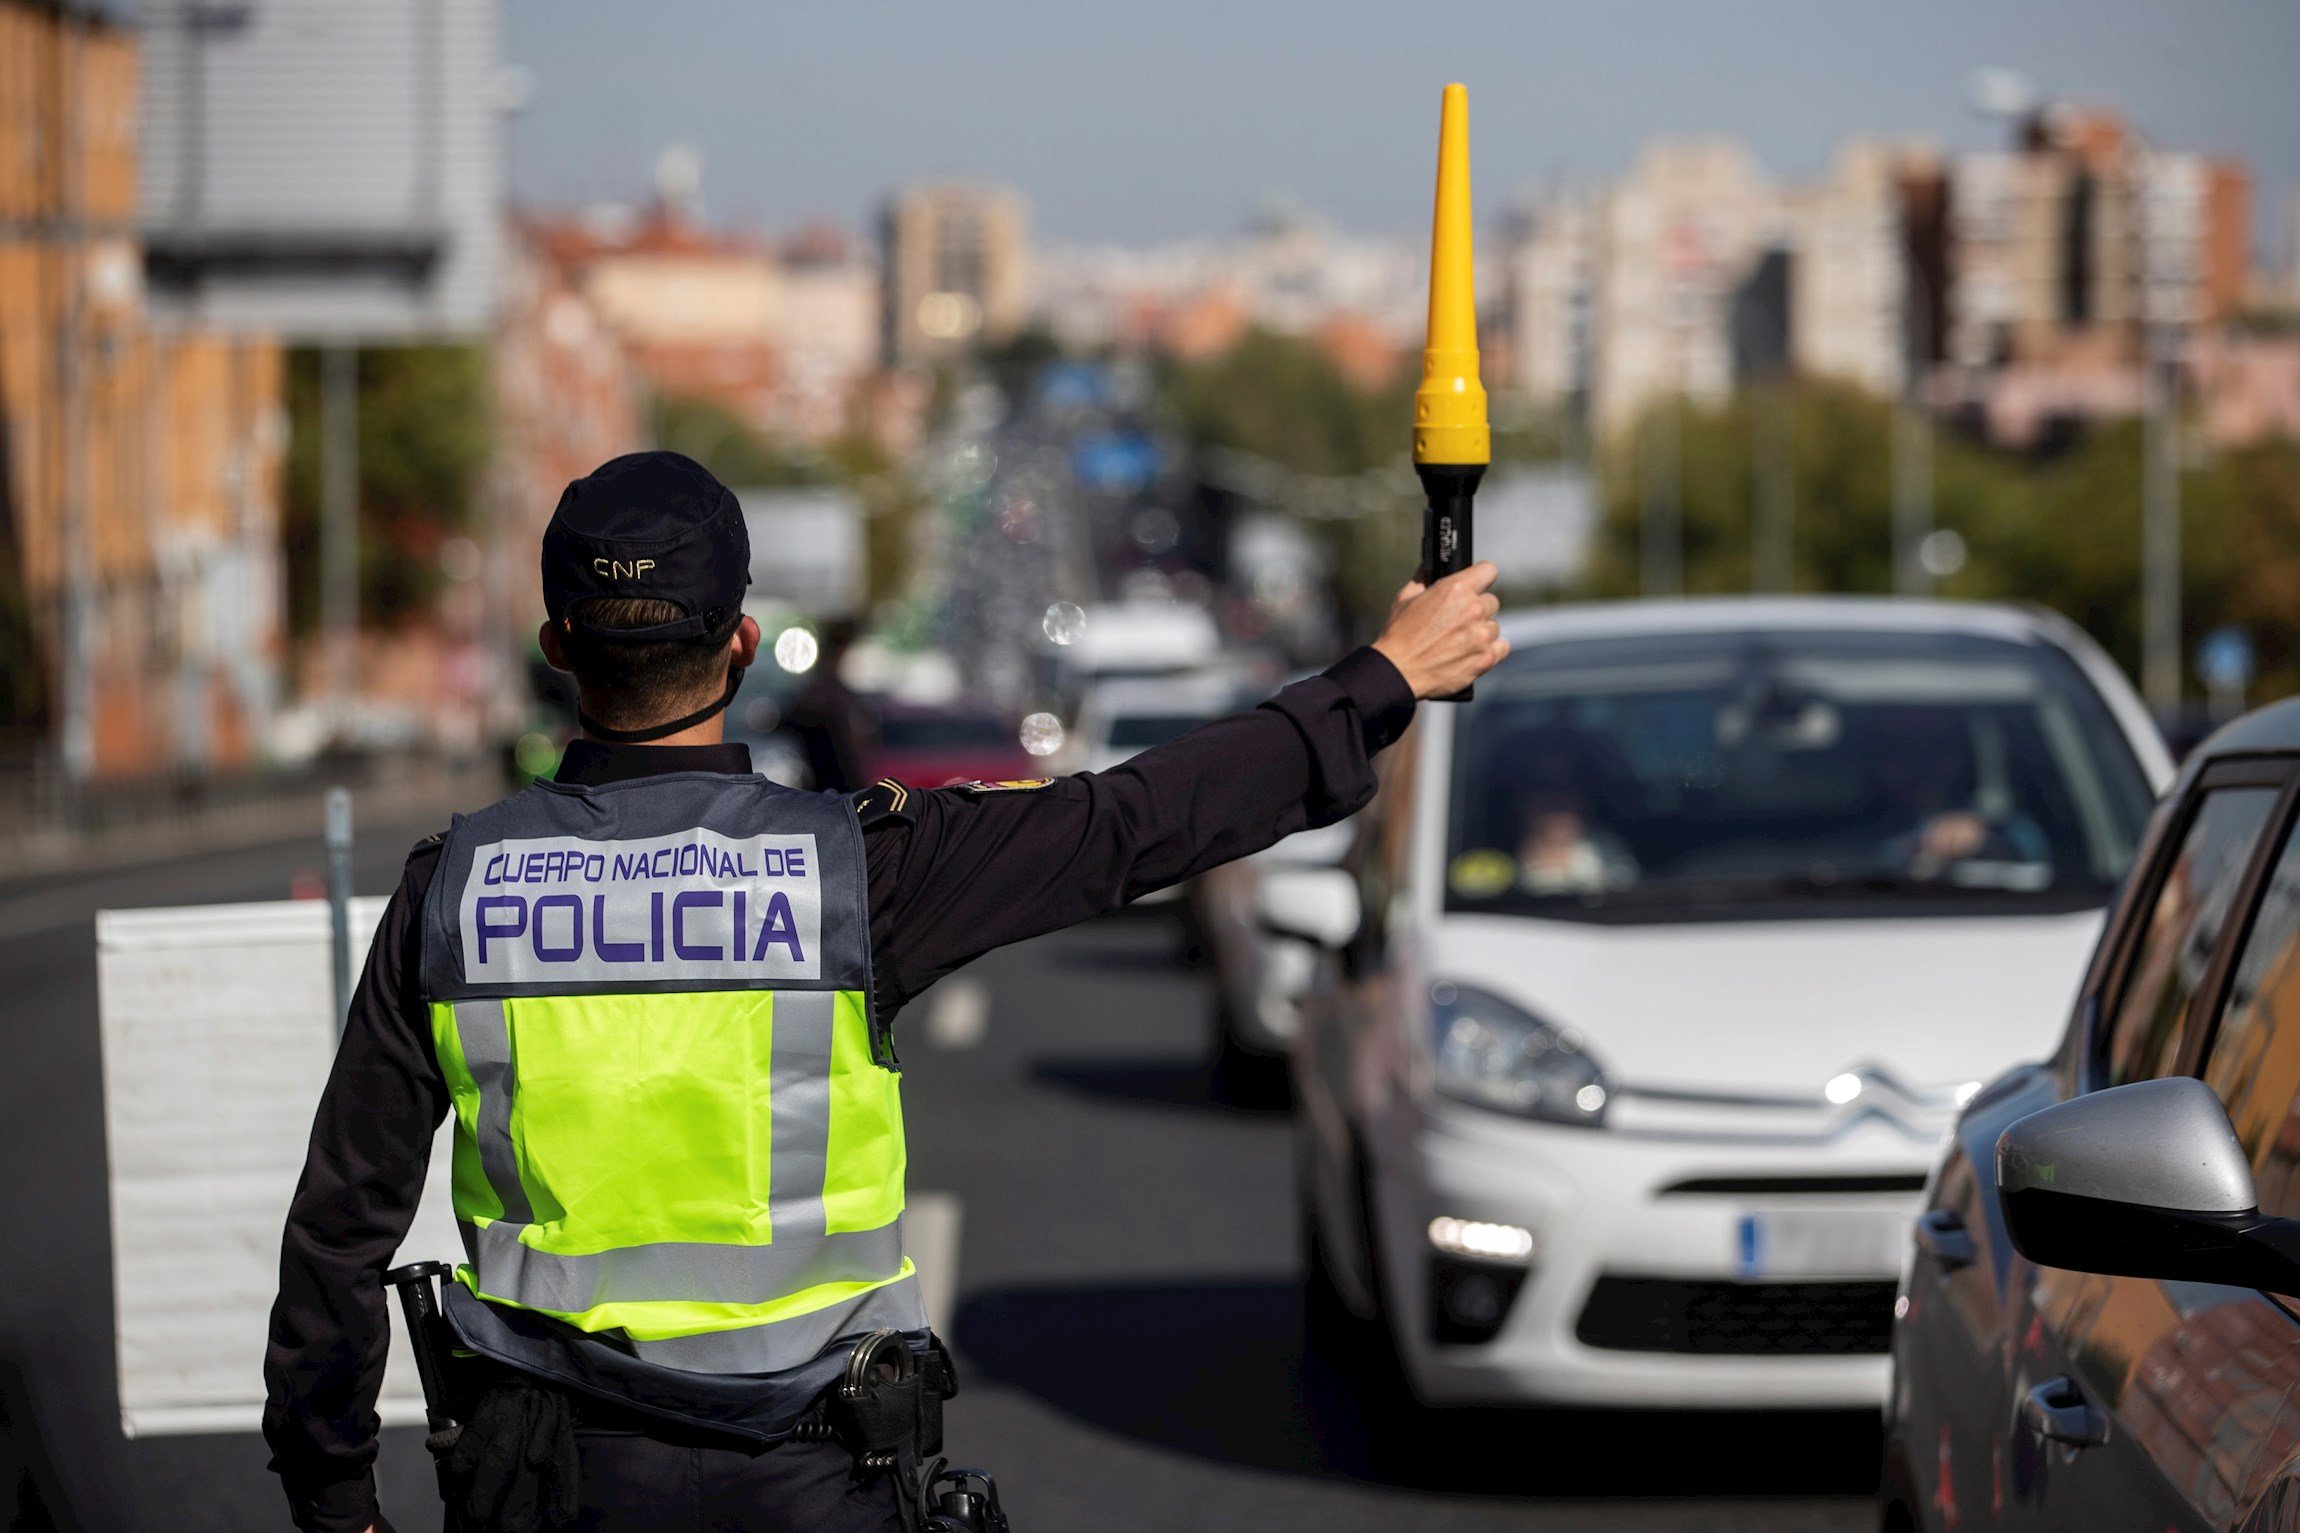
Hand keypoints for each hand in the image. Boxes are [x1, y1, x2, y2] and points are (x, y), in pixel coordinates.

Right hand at [1372, 562, 1507, 699]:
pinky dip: (1490, 650)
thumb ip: (1424, 578)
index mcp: (1455, 589)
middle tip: (1458, 621)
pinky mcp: (1486, 658)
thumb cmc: (1398, 635)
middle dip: (1477, 609)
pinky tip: (1472, 653)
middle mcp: (1473, 609)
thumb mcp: (1405, 597)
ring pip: (1494, 626)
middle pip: (1491, 601)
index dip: (1480, 578)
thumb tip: (1431, 565)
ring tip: (1459, 641)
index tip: (1476, 585)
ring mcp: (1481, 636)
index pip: (1488, 571)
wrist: (1397, 672)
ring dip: (1481, 631)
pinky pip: (1501, 647)